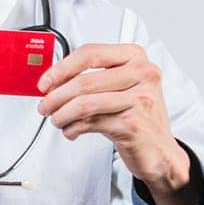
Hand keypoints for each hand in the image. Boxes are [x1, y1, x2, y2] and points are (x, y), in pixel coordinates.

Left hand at [34, 42, 201, 204]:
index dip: (60, 68)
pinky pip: (90, 123)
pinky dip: (73, 128)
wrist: (160, 151)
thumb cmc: (136, 117)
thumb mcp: (118, 89)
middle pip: (83, 82)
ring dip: (61, 115)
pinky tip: (71, 131)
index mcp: (135, 57)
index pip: (90, 53)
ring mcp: (140, 99)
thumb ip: (91, 79)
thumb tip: (51, 81)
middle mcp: (142, 74)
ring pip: (84, 104)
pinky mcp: (134, 124)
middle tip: (44, 107)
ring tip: (56, 120)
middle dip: (55, 97)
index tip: (44, 83)